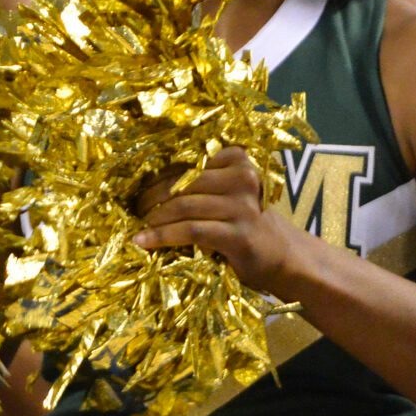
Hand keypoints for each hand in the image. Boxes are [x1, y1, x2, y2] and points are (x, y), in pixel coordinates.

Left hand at [132, 146, 304, 293]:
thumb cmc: (245, 221)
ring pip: (184, 205)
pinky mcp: (238, 235)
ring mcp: (243, 207)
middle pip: (184, 182)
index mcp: (240, 160)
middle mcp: (244, 179)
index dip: (159, 175)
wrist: (281, 254)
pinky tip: (142, 242)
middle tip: (135, 210)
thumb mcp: (230, 192)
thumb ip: (202, 182)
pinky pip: (191, 230)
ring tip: (139, 226)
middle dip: (152, 197)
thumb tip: (148, 183)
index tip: (140, 188)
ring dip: (154, 217)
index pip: (188, 161)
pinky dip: (162, 236)